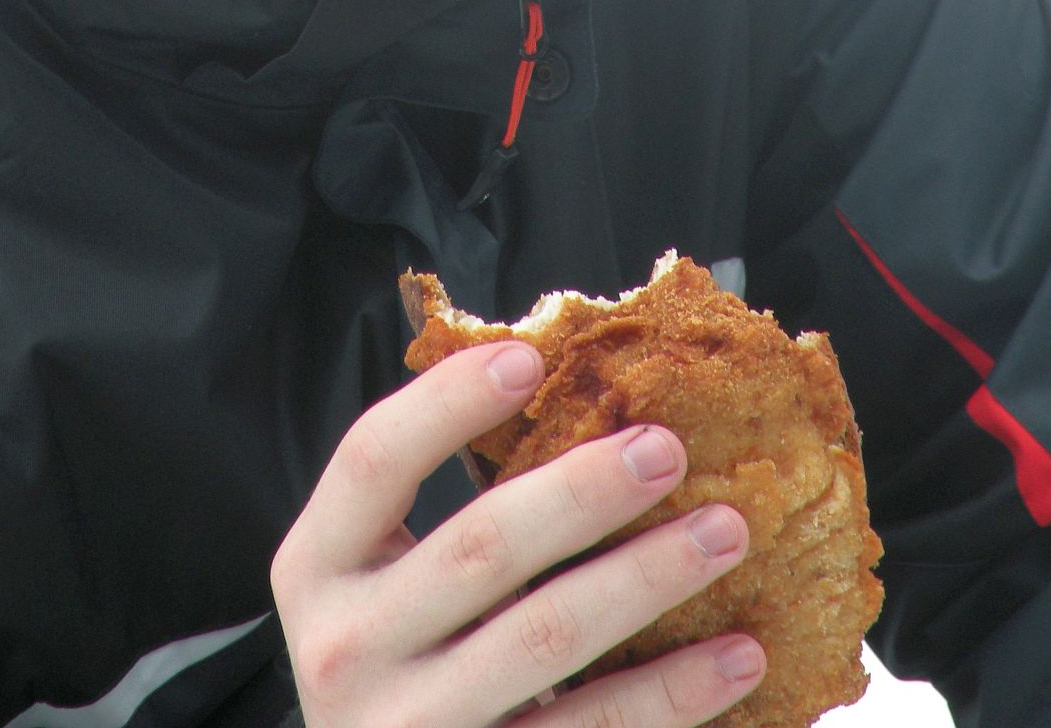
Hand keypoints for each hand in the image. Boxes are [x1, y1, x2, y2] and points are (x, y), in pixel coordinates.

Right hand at [271, 341, 764, 727]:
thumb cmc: (396, 661)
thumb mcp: (378, 583)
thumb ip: (444, 513)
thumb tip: (569, 397)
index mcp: (317, 568)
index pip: (373, 459)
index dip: (447, 402)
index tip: (530, 359)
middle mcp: (346, 647)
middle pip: (479, 547)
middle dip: (583, 491)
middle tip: (665, 448)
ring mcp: (410, 727)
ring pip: (546, 637)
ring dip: (646, 578)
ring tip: (723, 533)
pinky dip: (669, 692)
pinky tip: (733, 655)